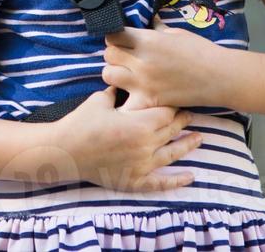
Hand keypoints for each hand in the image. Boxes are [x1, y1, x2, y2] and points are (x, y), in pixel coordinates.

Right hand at [51, 87, 202, 191]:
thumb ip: (119, 92)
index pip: (167, 112)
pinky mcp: (135, 181)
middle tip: (191, 114)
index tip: (179, 98)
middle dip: (183, 121)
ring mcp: (142, 165)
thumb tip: (126, 81)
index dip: (174, 105)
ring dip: (187, 145)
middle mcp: (146, 145)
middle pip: (172, 130)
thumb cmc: (81, 123)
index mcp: (139, 123)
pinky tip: (191, 177)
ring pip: (172, 154)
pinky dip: (177, 181)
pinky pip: (161, 183)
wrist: (64, 151)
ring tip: (199, 138)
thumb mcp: (100, 99)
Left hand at [102, 17, 226, 108]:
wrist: (221, 77)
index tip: (122, 40)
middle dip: (114, 54)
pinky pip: (125, 102)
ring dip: (115, 73)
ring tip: (127, 74)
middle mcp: (141, 61)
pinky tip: (132, 97)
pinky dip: (125, 102)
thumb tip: (149, 21)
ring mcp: (143, 82)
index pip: (113, 34)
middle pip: (108, 55)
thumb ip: (156, 29)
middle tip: (125, 57)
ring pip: (109, 75)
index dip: (115, 36)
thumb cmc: (201, 51)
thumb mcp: (176, 33)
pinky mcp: (149, 100)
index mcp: (147, 40)